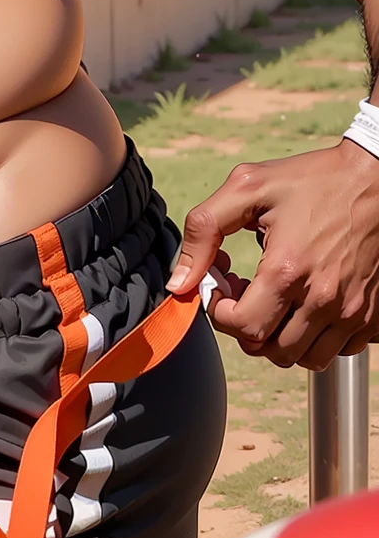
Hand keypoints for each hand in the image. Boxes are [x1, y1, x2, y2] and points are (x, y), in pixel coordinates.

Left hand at [168, 140, 378, 368]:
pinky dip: (316, 337)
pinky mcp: (374, 317)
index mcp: (288, 271)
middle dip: (247, 327)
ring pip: (306, 358)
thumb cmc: (309, 179)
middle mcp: (325, 300)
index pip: (244, 328)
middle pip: (273, 351)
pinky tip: (305, 301)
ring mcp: (354, 313)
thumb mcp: (246, 188)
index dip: (220, 313)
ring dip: (281, 337)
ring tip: (274, 298)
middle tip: (245, 290)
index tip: (221, 285)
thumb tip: (179, 281)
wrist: (374, 180)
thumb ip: (204, 231)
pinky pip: (340, 350)